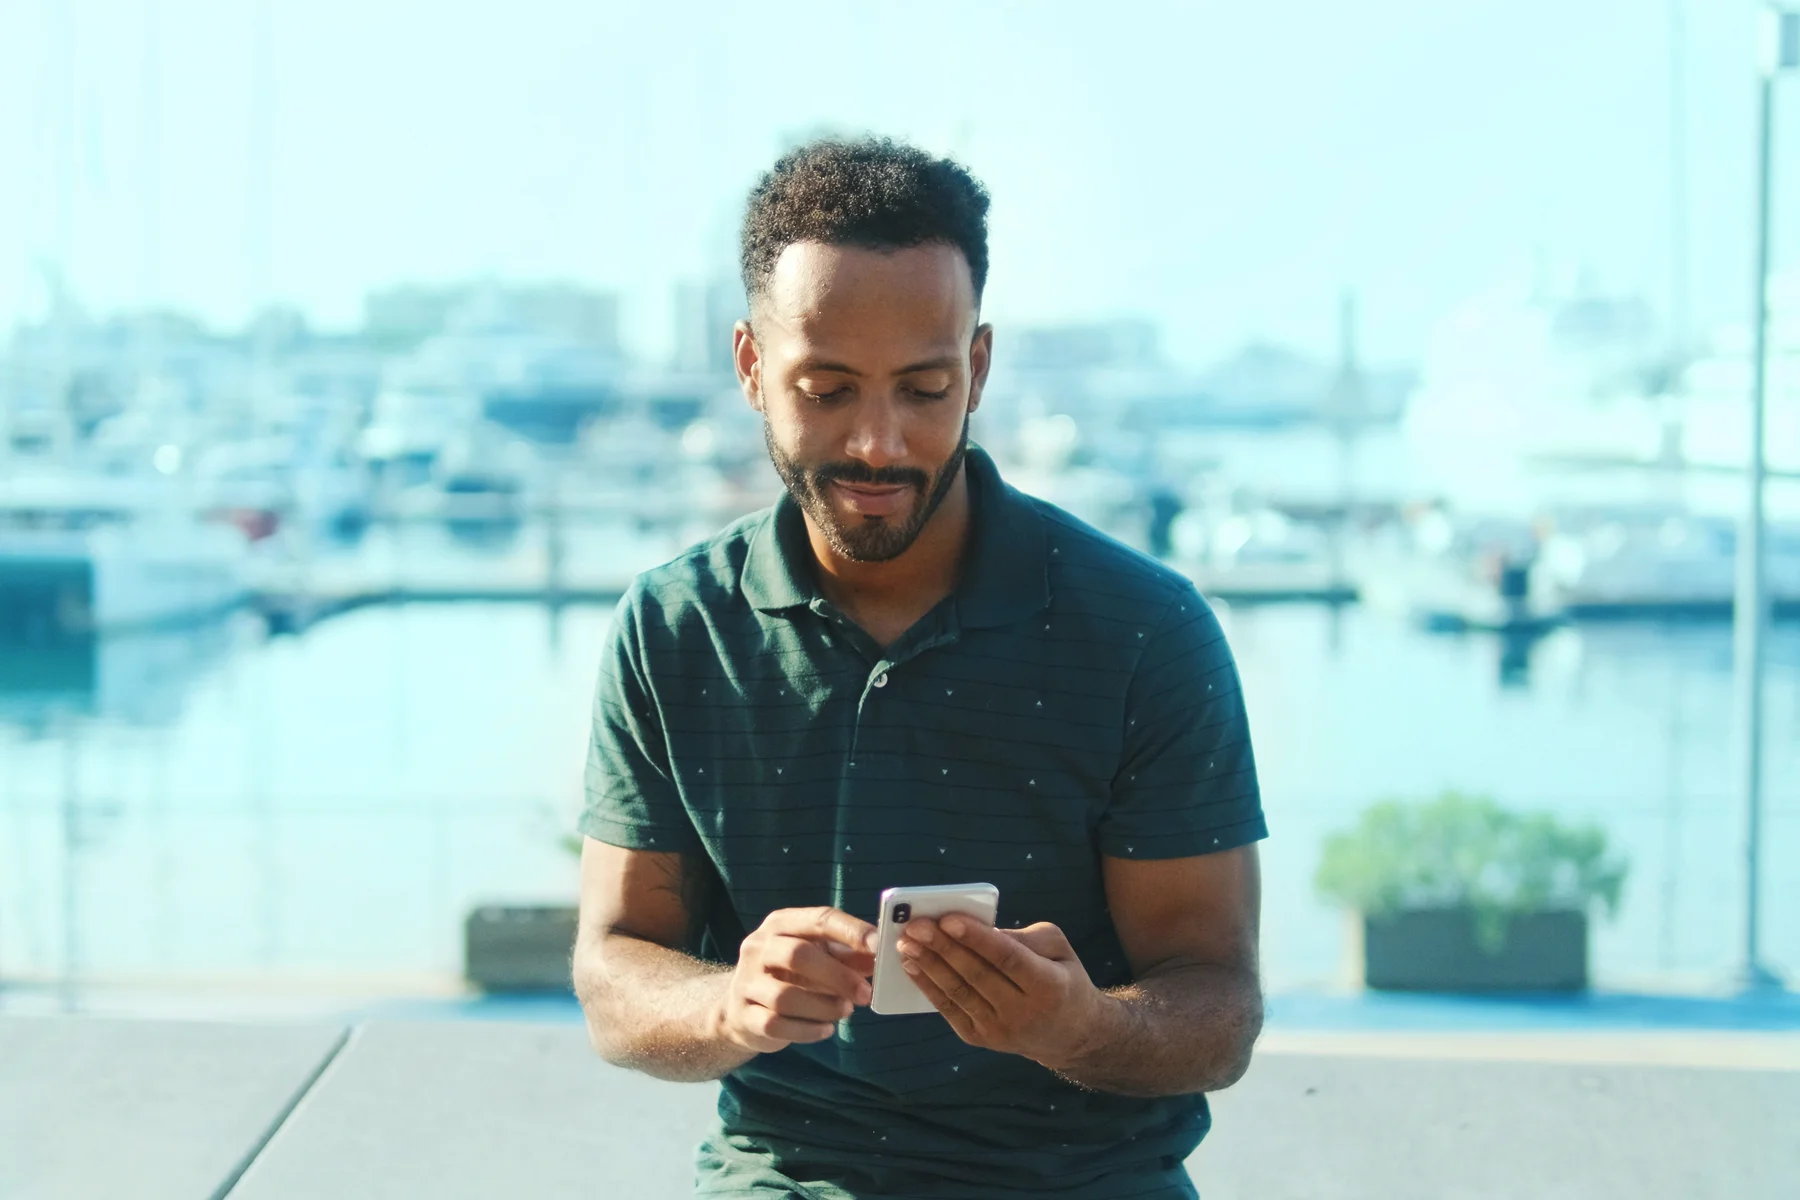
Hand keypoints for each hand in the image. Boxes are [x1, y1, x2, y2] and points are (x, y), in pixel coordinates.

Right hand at [716, 907, 875, 1054]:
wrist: (740, 1009)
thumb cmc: (789, 976)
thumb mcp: (817, 957)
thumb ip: (847, 956)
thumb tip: (879, 958)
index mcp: (780, 924)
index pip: (819, 919)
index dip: (851, 931)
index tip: (878, 946)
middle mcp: (758, 948)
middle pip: (798, 955)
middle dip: (838, 975)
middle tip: (865, 993)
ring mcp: (746, 982)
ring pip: (785, 996)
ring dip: (823, 1006)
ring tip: (845, 1011)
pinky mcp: (743, 1016)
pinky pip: (776, 1024)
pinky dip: (807, 1030)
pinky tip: (825, 1030)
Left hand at [897, 916, 1104, 1069]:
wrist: (1070, 1035)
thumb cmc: (1062, 978)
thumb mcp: (1059, 949)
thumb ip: (1024, 937)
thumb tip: (980, 929)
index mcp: (1049, 986)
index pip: (1007, 959)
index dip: (976, 939)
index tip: (948, 918)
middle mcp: (1023, 1013)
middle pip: (976, 976)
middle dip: (943, 948)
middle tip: (915, 925)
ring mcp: (999, 1031)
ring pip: (958, 993)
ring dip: (928, 966)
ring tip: (906, 942)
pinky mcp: (980, 1039)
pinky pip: (950, 1009)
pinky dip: (928, 987)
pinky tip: (912, 966)